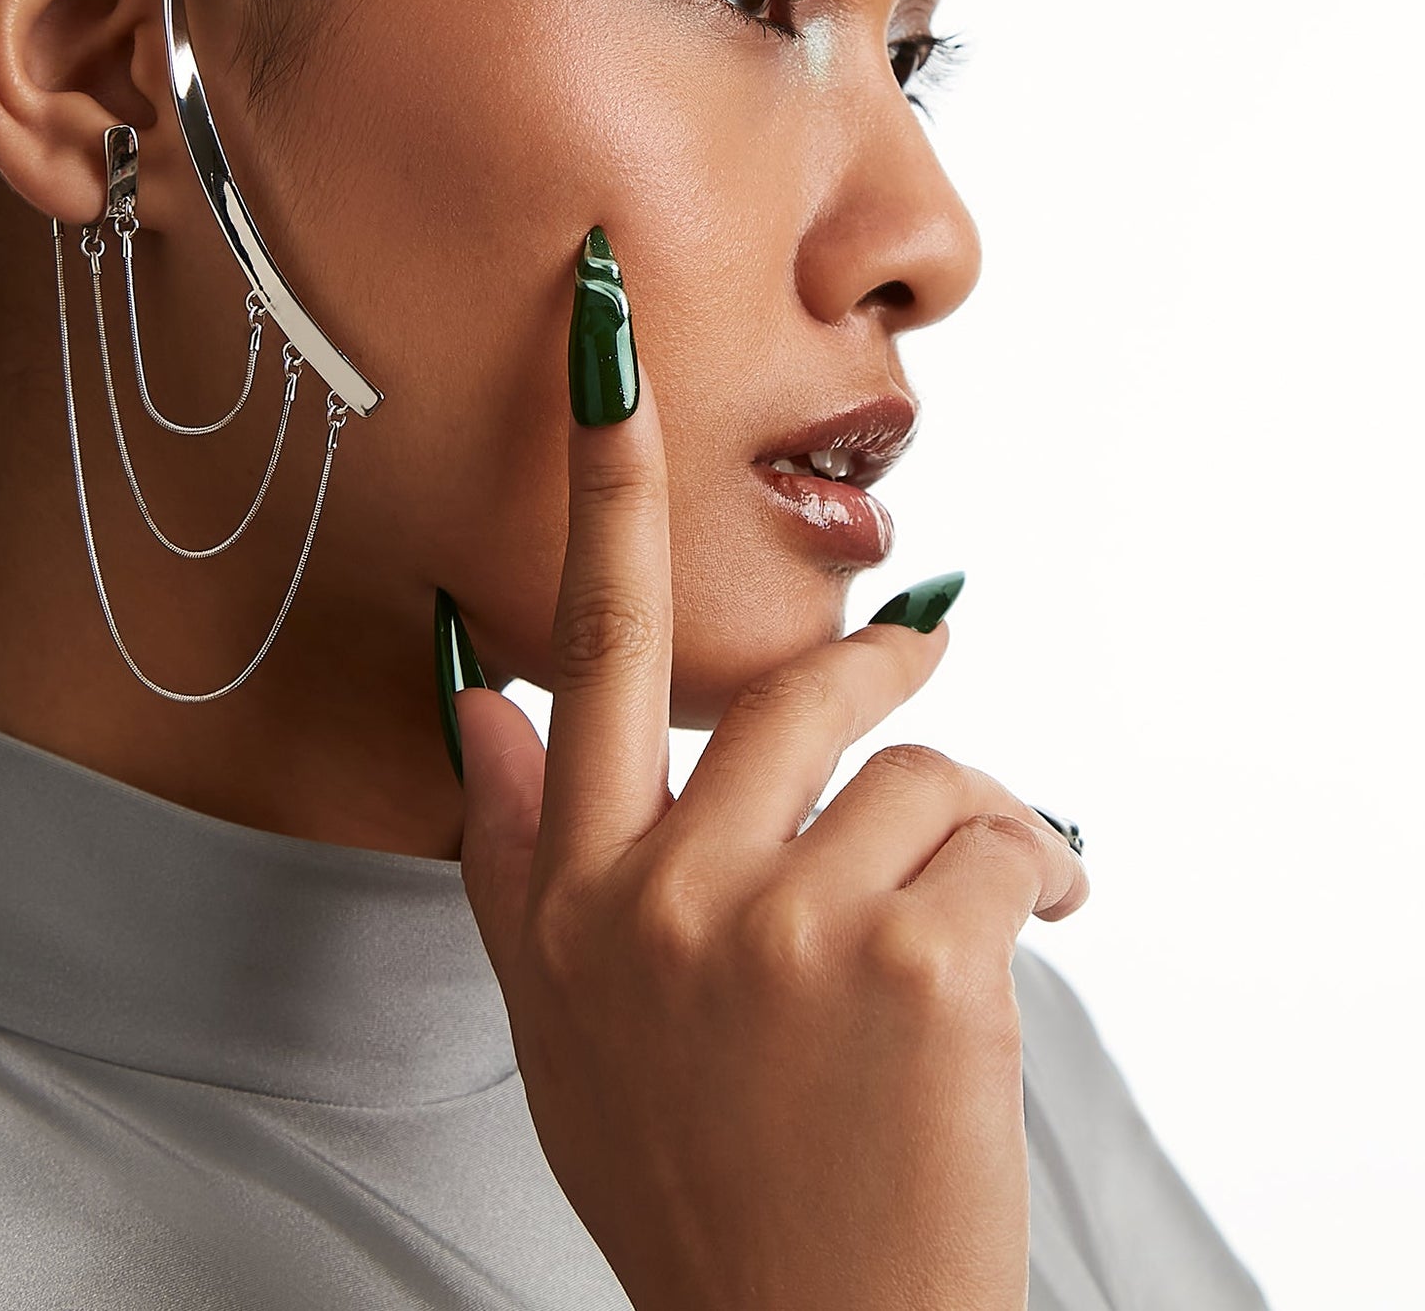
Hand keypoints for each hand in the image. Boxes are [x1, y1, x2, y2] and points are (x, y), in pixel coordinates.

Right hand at [454, 306, 1087, 1309]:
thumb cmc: (696, 1180)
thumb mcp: (561, 1025)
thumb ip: (519, 854)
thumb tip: (483, 704)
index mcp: (579, 893)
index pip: (585, 640)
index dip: (600, 480)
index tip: (609, 343)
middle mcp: (664, 893)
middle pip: (793, 688)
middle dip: (882, 668)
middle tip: (928, 659)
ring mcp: (783, 926)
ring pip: (913, 763)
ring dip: (968, 814)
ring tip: (986, 882)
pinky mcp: (912, 962)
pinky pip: (1000, 836)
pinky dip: (1041, 875)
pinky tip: (1029, 935)